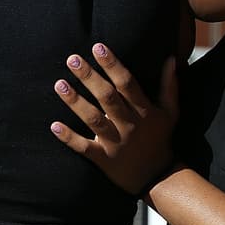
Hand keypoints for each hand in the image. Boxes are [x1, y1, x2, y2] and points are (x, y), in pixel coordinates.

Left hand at [50, 44, 178, 195]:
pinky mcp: (104, 159)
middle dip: (89, 77)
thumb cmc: (161, 138)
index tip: (98, 47)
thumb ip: (169, 86)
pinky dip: (69, 138)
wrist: (158, 177)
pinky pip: (84, 148)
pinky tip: (54, 125)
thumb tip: (170, 59)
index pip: (127, 83)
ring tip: (58, 84)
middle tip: (72, 59)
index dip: (113, 65)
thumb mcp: (170, 112)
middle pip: (107, 98)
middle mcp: (129, 125)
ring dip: (75, 102)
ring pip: (93, 119)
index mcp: (144, 111)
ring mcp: (115, 143)